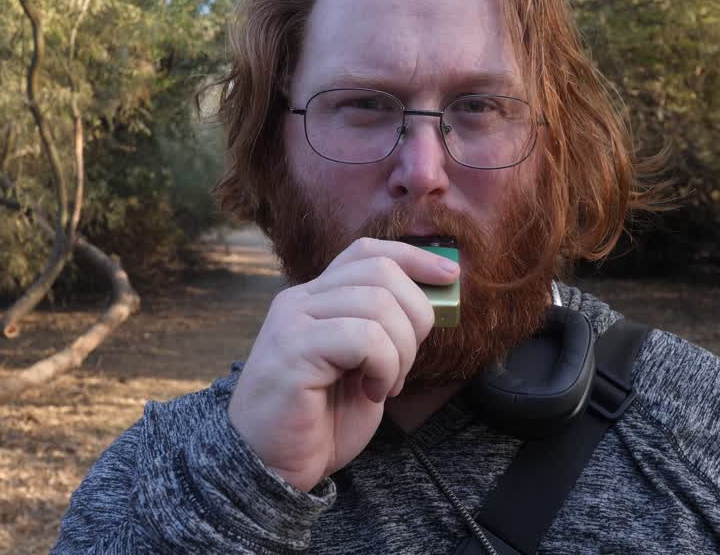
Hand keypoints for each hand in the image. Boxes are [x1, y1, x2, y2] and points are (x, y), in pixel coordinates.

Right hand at [226, 237, 458, 491]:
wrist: (270, 467)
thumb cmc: (320, 420)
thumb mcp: (363, 365)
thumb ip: (385, 329)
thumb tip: (434, 298)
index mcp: (315, 299)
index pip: (366, 253)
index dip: (413, 257)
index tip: (450, 275)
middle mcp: (299, 300)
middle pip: (380, 272)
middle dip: (416, 316)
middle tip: (406, 362)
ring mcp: (293, 323)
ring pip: (378, 304)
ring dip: (400, 351)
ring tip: (385, 384)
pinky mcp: (293, 351)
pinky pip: (363, 337)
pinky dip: (383, 366)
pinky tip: (371, 392)